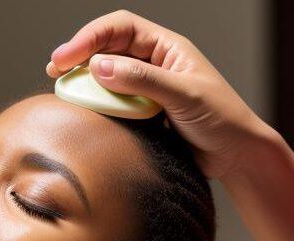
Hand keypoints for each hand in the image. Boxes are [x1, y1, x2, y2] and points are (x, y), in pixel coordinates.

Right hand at [47, 10, 280, 179]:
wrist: (238, 158)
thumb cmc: (223, 120)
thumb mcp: (184, 96)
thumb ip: (142, 80)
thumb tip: (98, 67)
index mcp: (166, 48)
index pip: (119, 29)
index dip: (89, 37)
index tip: (65, 57)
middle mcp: (154, 64)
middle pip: (107, 50)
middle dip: (80, 57)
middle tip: (56, 72)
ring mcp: (147, 90)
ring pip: (107, 79)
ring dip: (87, 84)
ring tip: (67, 93)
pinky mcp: (144, 116)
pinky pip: (113, 106)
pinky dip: (98, 107)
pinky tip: (87, 114)